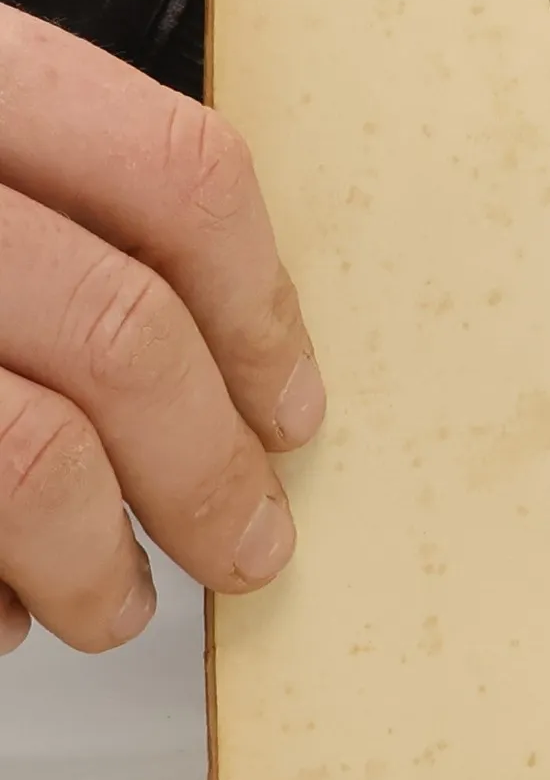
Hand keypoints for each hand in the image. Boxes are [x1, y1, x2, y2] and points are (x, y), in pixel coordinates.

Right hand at [0, 6, 323, 654]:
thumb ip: (51, 208)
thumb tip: (228, 382)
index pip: (176, 175)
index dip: (261, 309)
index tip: (292, 408)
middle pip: (119, 330)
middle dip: (208, 469)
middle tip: (247, 548)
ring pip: (26, 451)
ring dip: (95, 558)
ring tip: (117, 604)